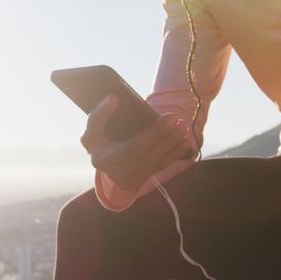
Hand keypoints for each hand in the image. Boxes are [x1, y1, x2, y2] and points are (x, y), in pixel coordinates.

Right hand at [80, 94, 197, 191]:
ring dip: (169, 143)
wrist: (107, 161)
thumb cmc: (103, 138)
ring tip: (182, 127)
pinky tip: (184, 142)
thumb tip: (114, 98)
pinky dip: (172, 154)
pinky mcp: (136, 182)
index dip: (106, 114)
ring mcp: (122, 177)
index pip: (98, 128)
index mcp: (96, 150)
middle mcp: (107, 166)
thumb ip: (102, 113)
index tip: (116, 97)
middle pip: (135, 149)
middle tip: (174, 118)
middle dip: (157, 133)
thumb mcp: (97, 126)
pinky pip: (157, 168)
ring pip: (150, 160)